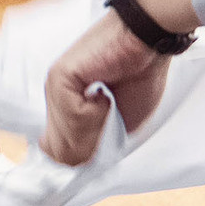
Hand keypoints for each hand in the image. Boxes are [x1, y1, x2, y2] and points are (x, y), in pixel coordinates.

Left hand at [42, 10, 167, 166]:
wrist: (149, 42)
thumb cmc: (141, 76)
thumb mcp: (120, 125)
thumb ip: (94, 145)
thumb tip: (70, 163)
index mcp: (67, 107)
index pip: (57, 150)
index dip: (78, 156)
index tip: (100, 142)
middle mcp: (55, 97)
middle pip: (61, 151)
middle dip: (90, 144)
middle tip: (111, 113)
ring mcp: (54, 87)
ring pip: (67, 138)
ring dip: (96, 126)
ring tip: (110, 99)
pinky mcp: (60, 77)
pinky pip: (74, 118)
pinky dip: (96, 111)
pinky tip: (106, 89)